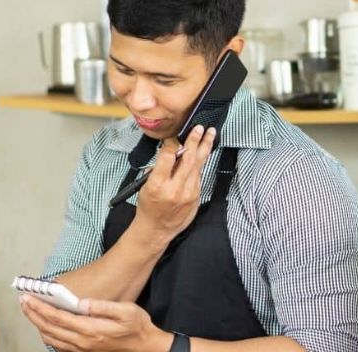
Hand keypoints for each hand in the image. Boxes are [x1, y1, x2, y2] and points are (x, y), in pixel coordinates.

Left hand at [20, 294, 171, 351]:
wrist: (144, 345)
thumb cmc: (136, 325)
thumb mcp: (125, 310)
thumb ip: (102, 306)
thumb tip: (82, 302)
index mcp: (90, 330)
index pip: (58, 318)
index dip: (41, 308)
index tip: (29, 298)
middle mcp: (83, 342)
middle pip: (50, 328)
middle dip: (34, 314)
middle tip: (23, 301)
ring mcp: (82, 348)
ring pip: (51, 338)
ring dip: (37, 324)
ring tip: (29, 311)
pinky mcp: (83, 351)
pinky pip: (58, 344)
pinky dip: (47, 334)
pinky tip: (44, 326)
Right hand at [133, 124, 216, 244]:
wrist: (157, 229)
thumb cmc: (149, 206)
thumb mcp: (146, 185)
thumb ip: (160, 169)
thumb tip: (173, 151)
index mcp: (158, 184)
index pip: (167, 157)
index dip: (173, 142)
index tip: (176, 134)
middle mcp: (175, 189)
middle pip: (188, 159)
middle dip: (195, 141)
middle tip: (200, 128)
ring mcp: (188, 194)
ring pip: (198, 166)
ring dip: (204, 148)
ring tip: (210, 134)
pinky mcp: (196, 197)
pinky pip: (199, 176)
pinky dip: (200, 163)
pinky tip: (204, 153)